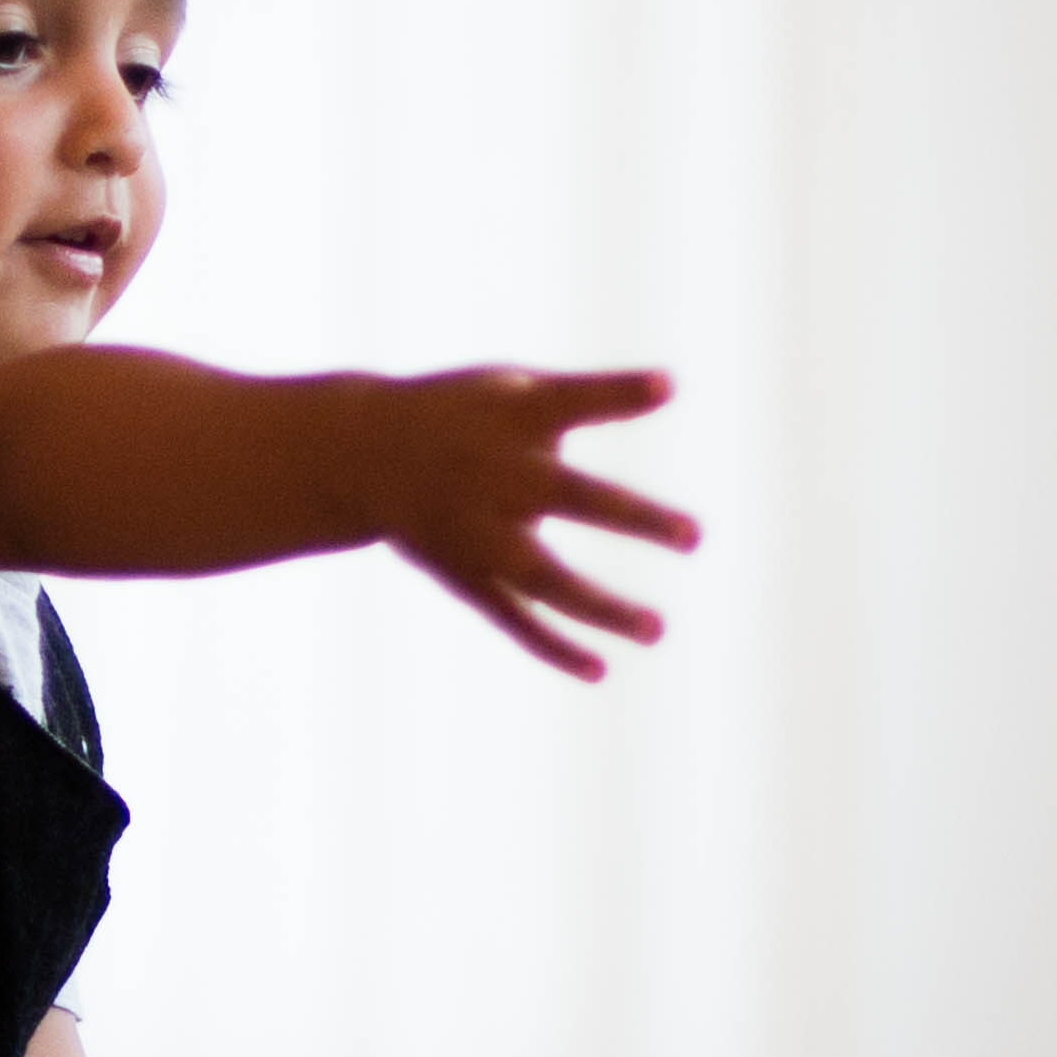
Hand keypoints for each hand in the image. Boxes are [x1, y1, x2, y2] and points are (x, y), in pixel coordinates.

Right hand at [363, 367, 694, 677]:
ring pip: (544, 577)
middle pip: (570, 495)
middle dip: (632, 517)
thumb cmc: (460, 413)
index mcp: (511, 418)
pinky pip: (511, 617)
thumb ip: (586, 397)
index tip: (666, 387)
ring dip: (600, 606)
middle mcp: (496, 475)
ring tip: (658, 630)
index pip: (571, 400)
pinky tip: (599, 668)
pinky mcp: (465, 574)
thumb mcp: (512, 389)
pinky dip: (552, 645)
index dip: (619, 393)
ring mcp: (478, 531)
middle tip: (695, 537)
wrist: (362, 454)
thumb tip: (666, 391)